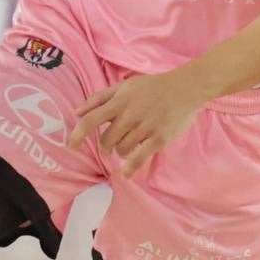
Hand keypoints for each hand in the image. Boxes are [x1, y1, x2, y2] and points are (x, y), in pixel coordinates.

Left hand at [71, 68, 205, 178]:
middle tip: (110, 144)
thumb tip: (76, 112)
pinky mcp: (159, 139)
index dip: (78, 134)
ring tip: (128, 146)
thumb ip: (99, 97)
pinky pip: (140, 158)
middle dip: (105, 146)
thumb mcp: (125, 86)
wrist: (186, 88)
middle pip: (106, 140)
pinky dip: (130, 168)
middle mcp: (130, 115)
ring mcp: (145, 128)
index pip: (91, 120)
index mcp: (120, 102)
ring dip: (121, 152)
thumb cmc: (153, 86)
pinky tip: (126, 173)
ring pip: (122, 150)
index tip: (73, 145)